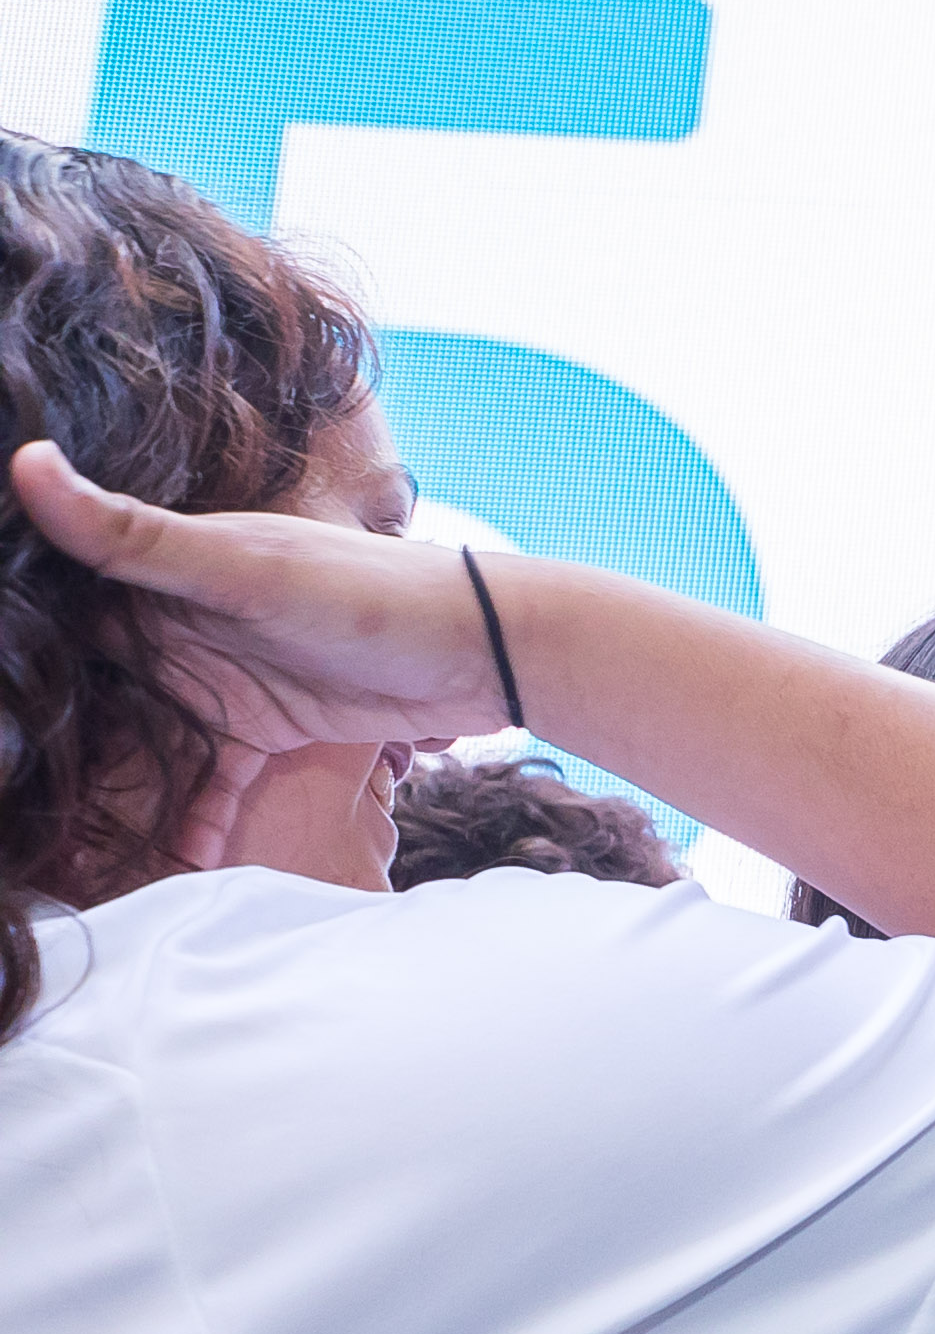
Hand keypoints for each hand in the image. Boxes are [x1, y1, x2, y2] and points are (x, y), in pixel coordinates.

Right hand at [5, 437, 516, 874]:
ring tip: (79, 856)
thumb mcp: (244, 568)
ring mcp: (218, 681)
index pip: (65, 613)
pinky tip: (174, 868)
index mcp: (160, 573)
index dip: (27, 658)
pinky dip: (197, 822)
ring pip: (150, 745)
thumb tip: (29, 465)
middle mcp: (177, 626)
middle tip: (27, 806)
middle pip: (99, 690)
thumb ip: (136, 536)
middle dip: (63, 745)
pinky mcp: (264, 730)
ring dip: (122, 796)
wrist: (487, 647)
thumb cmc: (370, 592)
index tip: (1, 719)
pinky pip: (213, 783)